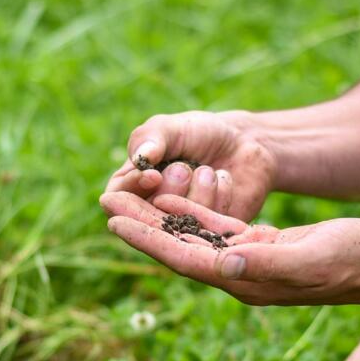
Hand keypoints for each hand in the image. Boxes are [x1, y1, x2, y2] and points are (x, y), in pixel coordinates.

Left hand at [100, 191, 359, 306]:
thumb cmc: (355, 259)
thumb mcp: (313, 258)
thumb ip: (269, 262)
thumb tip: (223, 264)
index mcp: (246, 282)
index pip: (185, 259)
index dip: (148, 240)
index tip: (114, 221)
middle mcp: (239, 275)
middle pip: (178, 247)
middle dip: (140, 225)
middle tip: (103, 199)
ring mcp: (247, 261)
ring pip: (191, 236)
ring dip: (157, 217)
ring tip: (124, 195)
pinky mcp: (259, 245)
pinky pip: (215, 229)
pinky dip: (190, 212)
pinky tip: (167, 197)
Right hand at [104, 110, 276, 221]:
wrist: (242, 140)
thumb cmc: (197, 133)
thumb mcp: (170, 127)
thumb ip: (152, 137)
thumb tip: (141, 157)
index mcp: (132, 188)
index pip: (117, 201)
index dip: (133, 191)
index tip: (153, 175)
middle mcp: (152, 212)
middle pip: (149, 217)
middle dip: (170, 190)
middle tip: (184, 167)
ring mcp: (182, 226)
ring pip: (183, 221)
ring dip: (198, 188)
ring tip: (207, 170)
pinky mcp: (212, 233)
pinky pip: (211, 223)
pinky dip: (219, 194)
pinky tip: (223, 179)